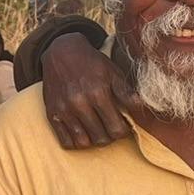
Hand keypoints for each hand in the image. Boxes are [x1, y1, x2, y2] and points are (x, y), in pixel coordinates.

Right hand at [40, 31, 143, 149]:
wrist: (61, 52)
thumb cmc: (91, 63)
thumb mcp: (112, 72)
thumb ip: (126, 92)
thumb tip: (142, 108)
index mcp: (98, 92)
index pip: (116, 129)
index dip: (124, 131)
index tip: (124, 125)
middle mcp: (79, 103)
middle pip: (101, 138)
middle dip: (110, 136)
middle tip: (111, 127)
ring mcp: (64, 109)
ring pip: (83, 142)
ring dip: (93, 141)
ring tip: (98, 130)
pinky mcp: (52, 113)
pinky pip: (65, 141)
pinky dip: (75, 142)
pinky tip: (82, 132)